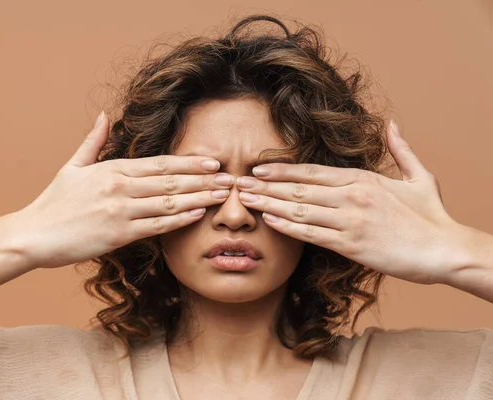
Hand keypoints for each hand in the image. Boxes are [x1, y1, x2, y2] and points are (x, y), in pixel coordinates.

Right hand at [12, 111, 233, 269]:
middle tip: (230, 177)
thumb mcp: (72, 166)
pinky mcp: (118, 234)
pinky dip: (180, 220)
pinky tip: (199, 215)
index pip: (159, 164)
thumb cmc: (53, 202)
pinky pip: (156, 226)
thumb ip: (93, 141)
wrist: (32, 235)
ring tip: (223, 195)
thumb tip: (105, 115)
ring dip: (199, 198)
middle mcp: (120, 187)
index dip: (189, 162)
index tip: (212, 161)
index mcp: (112, 169)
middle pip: (171, 181)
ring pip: (169, 202)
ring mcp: (120, 211)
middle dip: (203, 179)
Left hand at [236, 120, 463, 284]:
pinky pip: (312, 234)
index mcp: (363, 178)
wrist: (446, 249)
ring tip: (244, 200)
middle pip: (299, 189)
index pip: (313, 172)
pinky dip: (288, 227)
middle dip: (266, 186)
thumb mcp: (419, 175)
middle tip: (238, 184)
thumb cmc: (432, 215)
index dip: (282, 171)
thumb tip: (392, 123)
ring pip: (299, 210)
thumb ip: (401, 148)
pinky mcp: (351, 245)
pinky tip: (269, 221)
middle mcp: (352, 196)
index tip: (258, 169)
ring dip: (269, 204)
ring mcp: (350, 220)